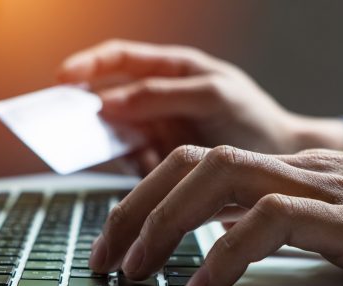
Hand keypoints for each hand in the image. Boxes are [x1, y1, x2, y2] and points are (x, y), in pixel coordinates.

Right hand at [58, 40, 342, 173]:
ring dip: (107, 145)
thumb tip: (111, 100)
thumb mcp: (214, 96)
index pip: (120, 60)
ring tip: (110, 152)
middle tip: (63, 126)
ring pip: (116, 135)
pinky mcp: (160, 160)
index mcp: (170, 70)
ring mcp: (157, 130)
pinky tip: (146, 168)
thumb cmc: (253, 118)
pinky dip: (131, 169)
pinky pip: (132, 164)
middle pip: (108, 99)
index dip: (88, 66)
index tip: (63, 80)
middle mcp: (158, 98)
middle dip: (86, 111)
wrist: (279, 160)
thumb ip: (164, 94)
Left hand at [90, 145, 342, 285]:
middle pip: (191, 163)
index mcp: (288, 172)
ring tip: (137, 270)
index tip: (118, 239)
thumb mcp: (333, 218)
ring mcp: (321, 189)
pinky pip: (269, 223)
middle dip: (135, 208)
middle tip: (106, 258)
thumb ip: (282, 223)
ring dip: (165, 225)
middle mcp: (296, 171)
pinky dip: (225, 255)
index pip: (197, 163)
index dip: (146, 197)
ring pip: (219, 179)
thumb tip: (225, 244)